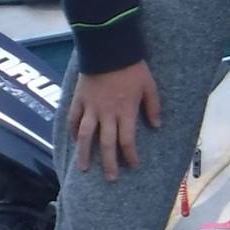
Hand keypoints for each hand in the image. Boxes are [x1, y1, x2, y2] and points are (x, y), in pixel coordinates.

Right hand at [68, 61, 161, 179]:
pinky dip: (72, 132)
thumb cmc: (133, 68)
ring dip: (84, 153)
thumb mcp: (150, 86)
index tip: (133, 165)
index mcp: (125, 112)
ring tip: (84, 168)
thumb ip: (153, 107)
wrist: (108, 51)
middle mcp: (106, 114)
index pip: (127, 140)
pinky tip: (73, 142)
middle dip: (108, 163)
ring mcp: (90, 108)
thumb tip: (157, 126)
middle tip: (110, 178)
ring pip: (84, 136)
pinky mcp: (78, 100)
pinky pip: (73, 120)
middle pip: (106, 143)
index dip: (130, 155)